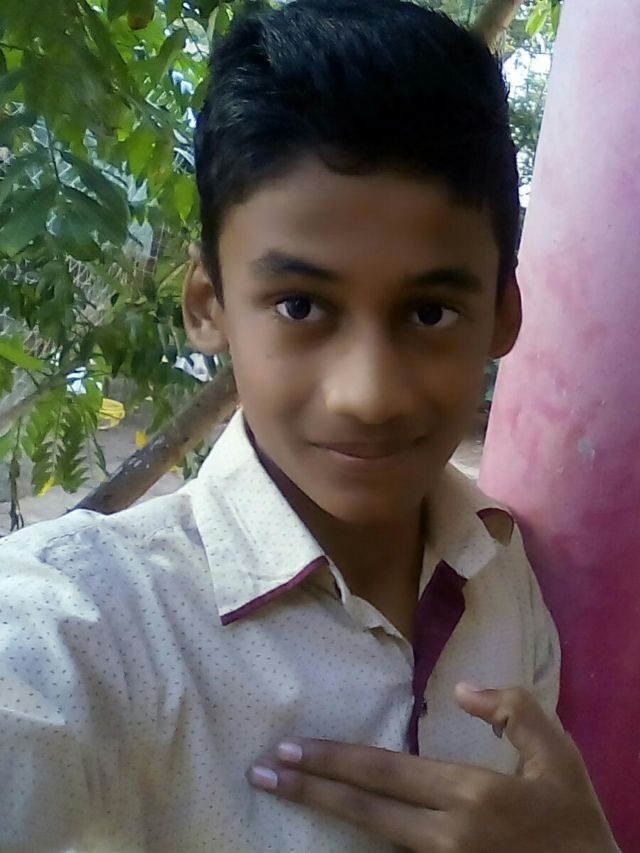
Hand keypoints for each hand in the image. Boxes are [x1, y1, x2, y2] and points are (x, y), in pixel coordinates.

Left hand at [247, 683, 617, 851]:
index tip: (290, 749)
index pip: (386, 772)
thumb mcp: (559, 754)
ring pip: (372, 839)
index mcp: (472, 794)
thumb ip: (513, 710)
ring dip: (326, 814)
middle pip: (364, 811)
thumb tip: (463, 690)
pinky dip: (359, 842)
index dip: (334, 760)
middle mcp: (447, 836)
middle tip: (262, 774)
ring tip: (283, 794)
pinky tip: (333, 828)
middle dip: (310, 789)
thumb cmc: (574, 820)